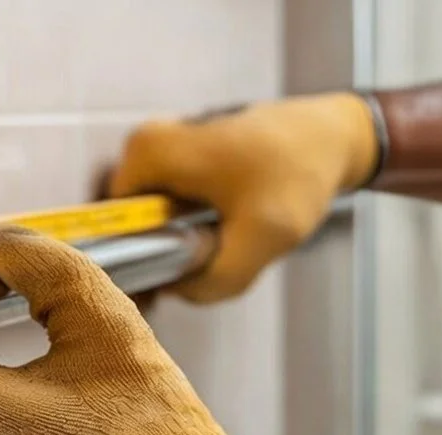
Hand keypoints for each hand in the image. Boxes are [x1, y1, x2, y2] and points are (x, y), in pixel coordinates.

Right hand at [110, 92, 378, 300]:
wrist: (334, 136)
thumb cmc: (298, 174)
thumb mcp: (264, 237)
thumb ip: (215, 280)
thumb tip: (176, 291)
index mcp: (147, 153)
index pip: (107, 228)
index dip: (131, 266)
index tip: (163, 290)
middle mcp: (142, 145)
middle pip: (127, 227)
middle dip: (161, 256)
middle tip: (203, 269)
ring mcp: (159, 150)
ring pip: (148, 222)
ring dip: (178, 246)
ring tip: (220, 251)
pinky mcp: (177, 158)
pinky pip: (165, 209)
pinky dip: (188, 230)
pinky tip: (222, 237)